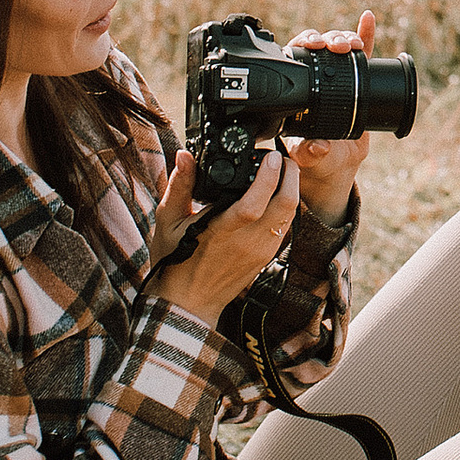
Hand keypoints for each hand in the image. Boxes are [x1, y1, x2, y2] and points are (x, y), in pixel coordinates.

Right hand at [151, 145, 302, 316]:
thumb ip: (179, 186)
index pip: (254, 203)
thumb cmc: (174, 262)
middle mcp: (247, 241)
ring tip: (280, 171)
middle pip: (285, 205)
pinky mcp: (266, 257)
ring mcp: (260, 251)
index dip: (268, 177)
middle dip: (290, 175)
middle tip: (282, 158)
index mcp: (221, 231)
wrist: (188, 303)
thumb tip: (185, 155)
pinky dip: (284, 207)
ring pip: (289, 215)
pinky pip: (284, 227)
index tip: (271, 156)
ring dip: (290, 189)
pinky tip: (273, 196)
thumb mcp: (168, 222)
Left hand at [286, 9, 377, 215]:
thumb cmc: (316, 160)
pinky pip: (363, 55)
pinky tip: (367, 18)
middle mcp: (314, 79)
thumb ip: (311, 154)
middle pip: (318, 47)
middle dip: (326, 39)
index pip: (295, 59)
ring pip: (338, 47)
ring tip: (353, 43)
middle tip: (334, 45)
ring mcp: (336, 78)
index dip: (302, 46)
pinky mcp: (358, 81)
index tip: (312, 45)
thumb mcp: (309, 158)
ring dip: (345, 38)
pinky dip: (366, 34)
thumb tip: (318, 146)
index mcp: (295, 91)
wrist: (336, 166)